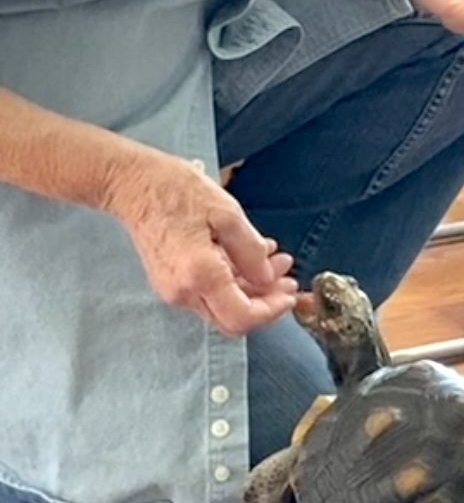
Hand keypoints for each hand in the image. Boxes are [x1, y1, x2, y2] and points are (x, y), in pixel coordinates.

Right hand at [100, 148, 296, 334]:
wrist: (135, 185)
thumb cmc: (176, 191)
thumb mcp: (227, 214)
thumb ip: (250, 251)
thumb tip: (268, 278)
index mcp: (198, 275)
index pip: (241, 317)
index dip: (272, 310)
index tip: (290, 294)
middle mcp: (183, 291)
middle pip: (233, 317)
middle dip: (266, 300)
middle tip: (287, 277)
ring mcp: (173, 289)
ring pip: (222, 306)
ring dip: (253, 289)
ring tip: (274, 261)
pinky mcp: (171, 282)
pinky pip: (209, 293)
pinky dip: (234, 281)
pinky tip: (250, 259)